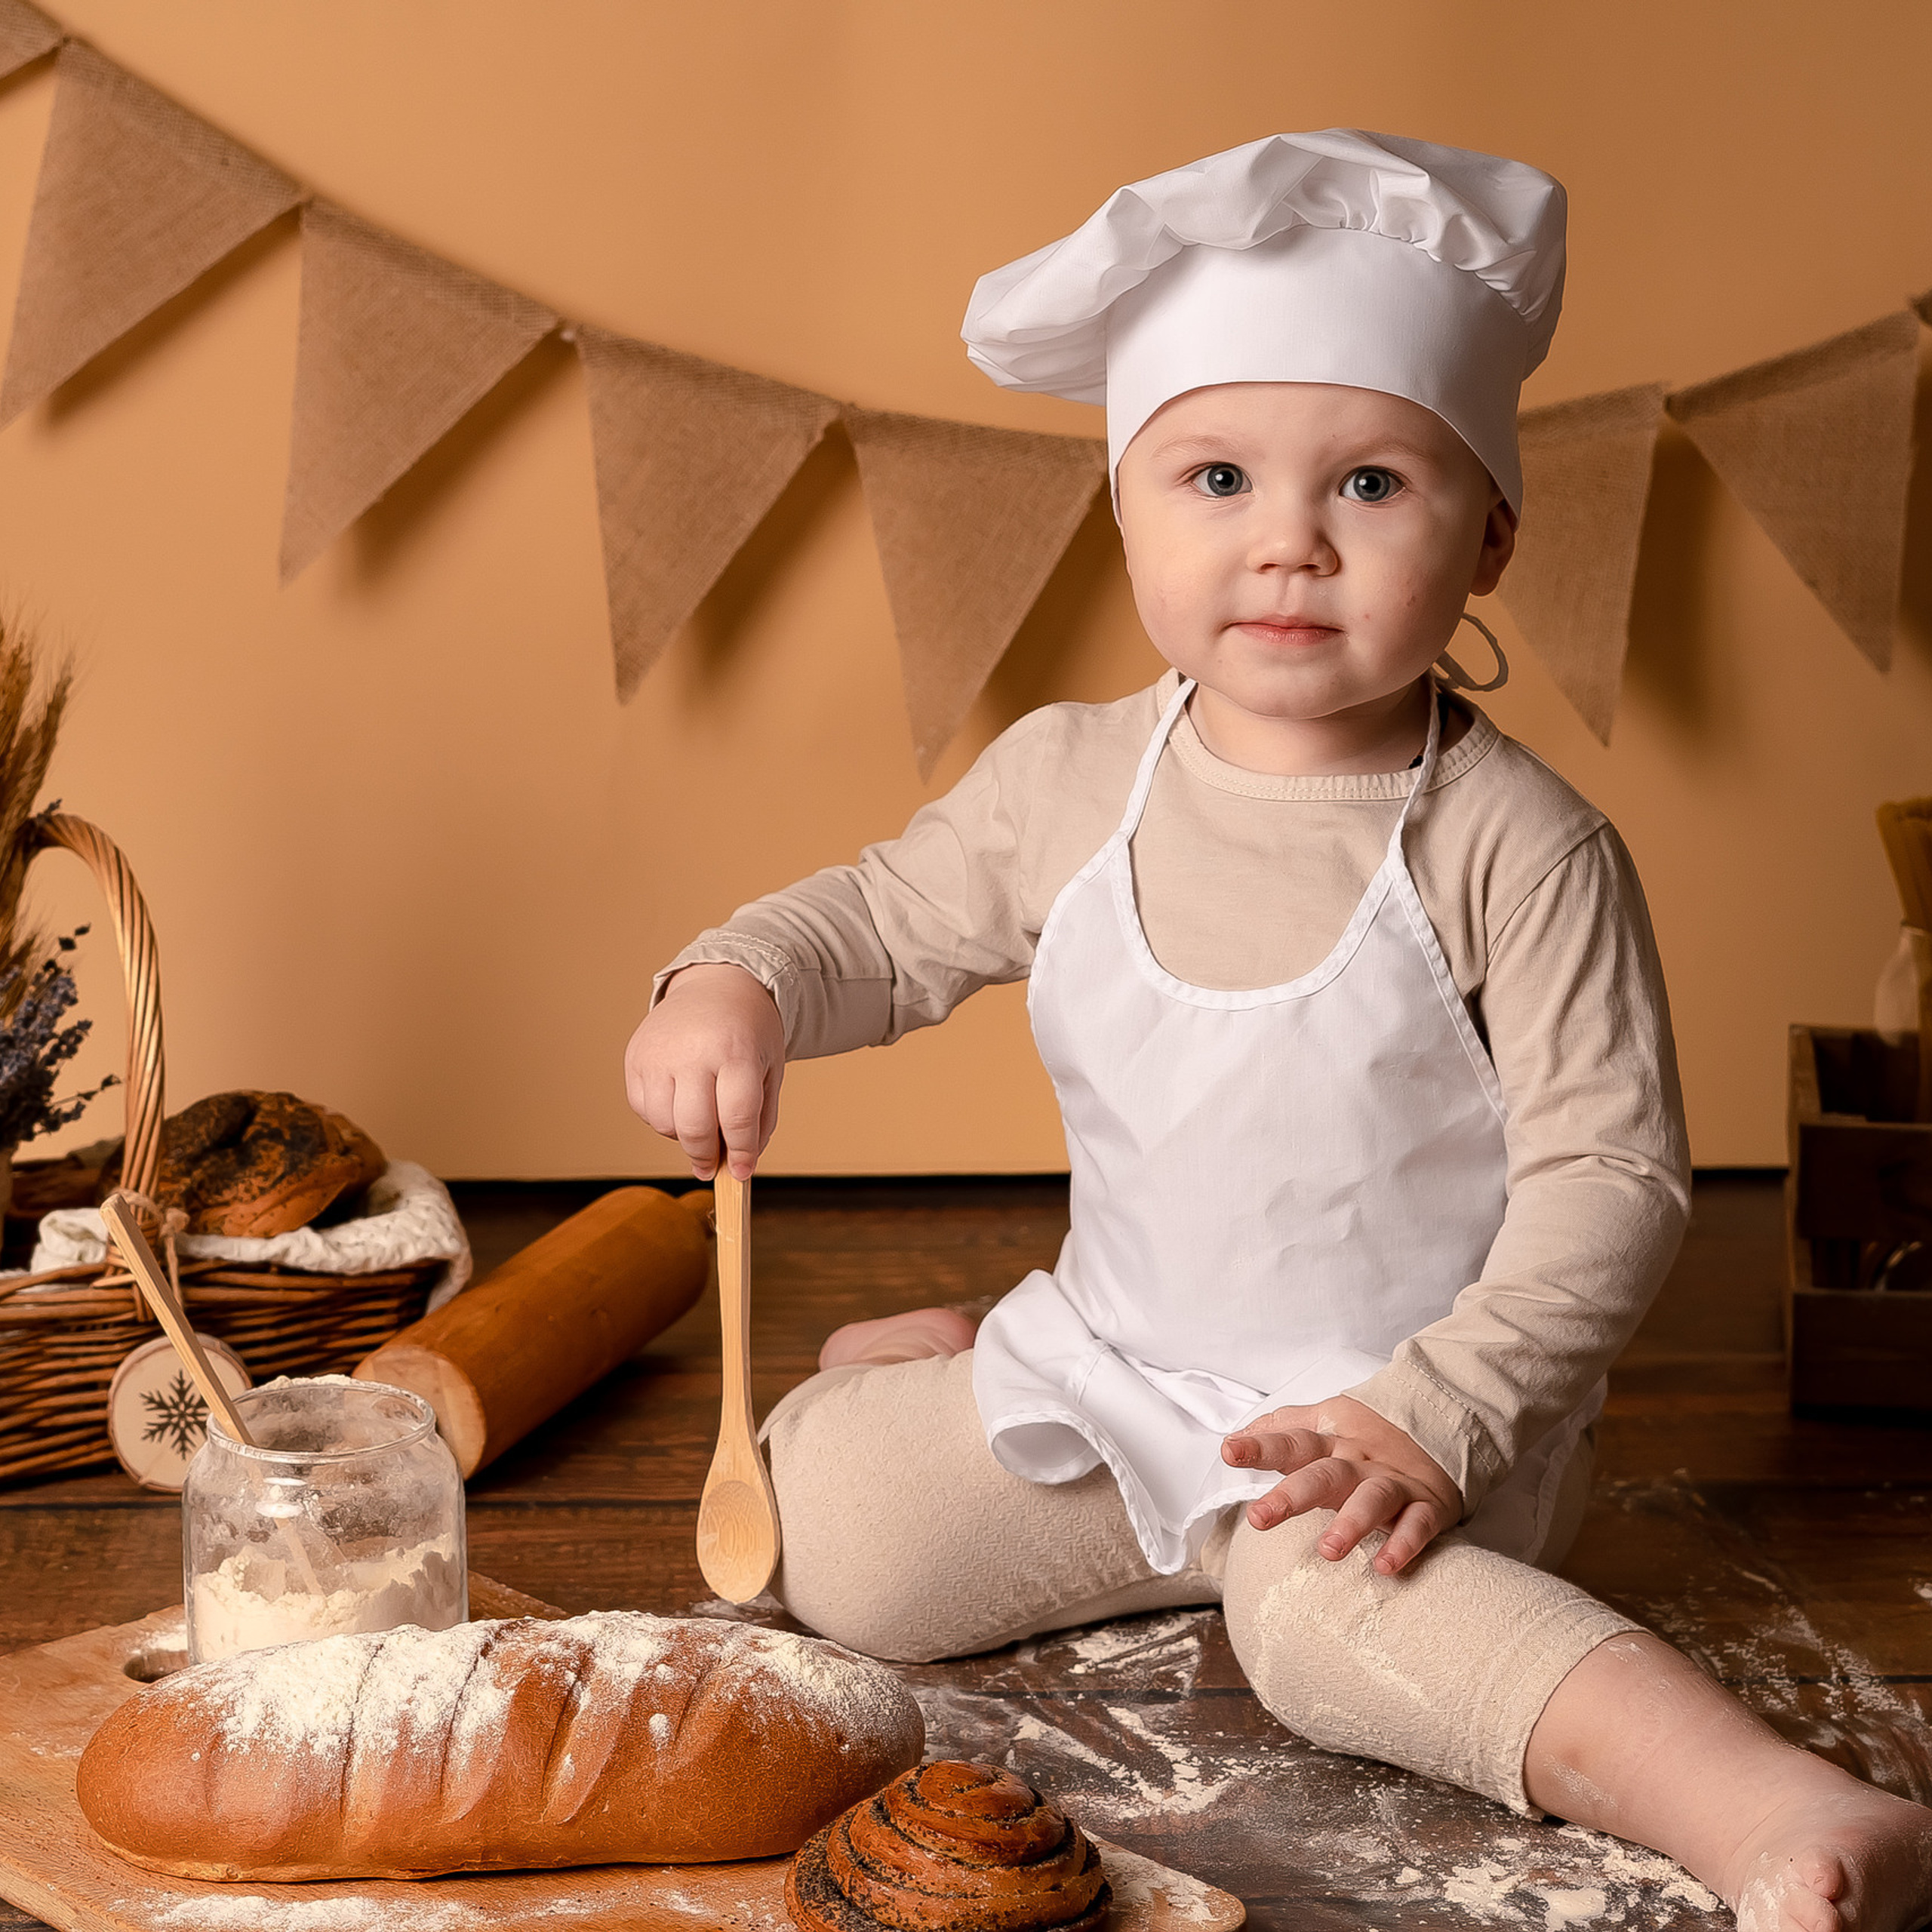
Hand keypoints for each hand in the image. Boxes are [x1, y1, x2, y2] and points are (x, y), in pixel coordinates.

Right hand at [623, 964, 784, 1180]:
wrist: (717, 986)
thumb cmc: (748, 1032)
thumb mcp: (769, 1069)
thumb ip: (759, 1119)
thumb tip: (740, 1166)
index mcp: (736, 1051)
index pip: (736, 1117)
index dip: (741, 1153)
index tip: (742, 1172)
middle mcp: (693, 1051)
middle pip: (695, 1127)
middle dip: (706, 1156)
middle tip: (713, 1167)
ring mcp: (659, 1053)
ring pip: (664, 1123)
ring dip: (683, 1136)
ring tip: (701, 1120)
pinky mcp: (635, 1056)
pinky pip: (643, 1109)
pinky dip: (662, 1118)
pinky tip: (680, 1101)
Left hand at [1220, 1394, 1460, 1575]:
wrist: (1441, 1427)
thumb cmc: (1367, 1438)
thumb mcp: (1324, 1422)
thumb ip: (1281, 1430)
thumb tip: (1234, 1438)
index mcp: (1330, 1442)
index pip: (1291, 1440)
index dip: (1260, 1446)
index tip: (1230, 1452)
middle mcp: (1358, 1461)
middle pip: (1324, 1473)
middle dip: (1292, 1494)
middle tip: (1260, 1518)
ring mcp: (1393, 1482)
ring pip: (1372, 1498)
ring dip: (1351, 1523)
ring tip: (1328, 1551)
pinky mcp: (1426, 1505)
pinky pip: (1418, 1524)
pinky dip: (1405, 1544)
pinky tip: (1386, 1566)